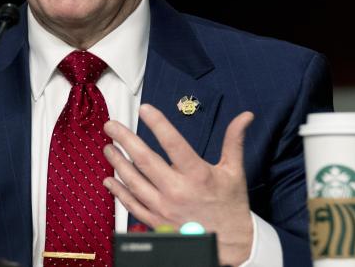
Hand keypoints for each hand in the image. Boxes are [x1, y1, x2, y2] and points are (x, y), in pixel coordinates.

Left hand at [102, 104, 254, 265]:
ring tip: (108, 147)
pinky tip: (109, 179)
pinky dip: (118, 191)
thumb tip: (245, 116)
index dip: (158, 124)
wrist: (230, 245)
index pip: (174, 144)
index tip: (144, 109)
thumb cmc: (231, 205)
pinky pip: (132, 205)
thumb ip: (234, 141)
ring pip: (133, 181)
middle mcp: (178, 191)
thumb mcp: (235, 172)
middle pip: (144, 160)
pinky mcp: (156, 222)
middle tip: (111, 125)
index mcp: (198, 175)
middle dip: (125, 139)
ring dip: (117, 162)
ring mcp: (164, 208)